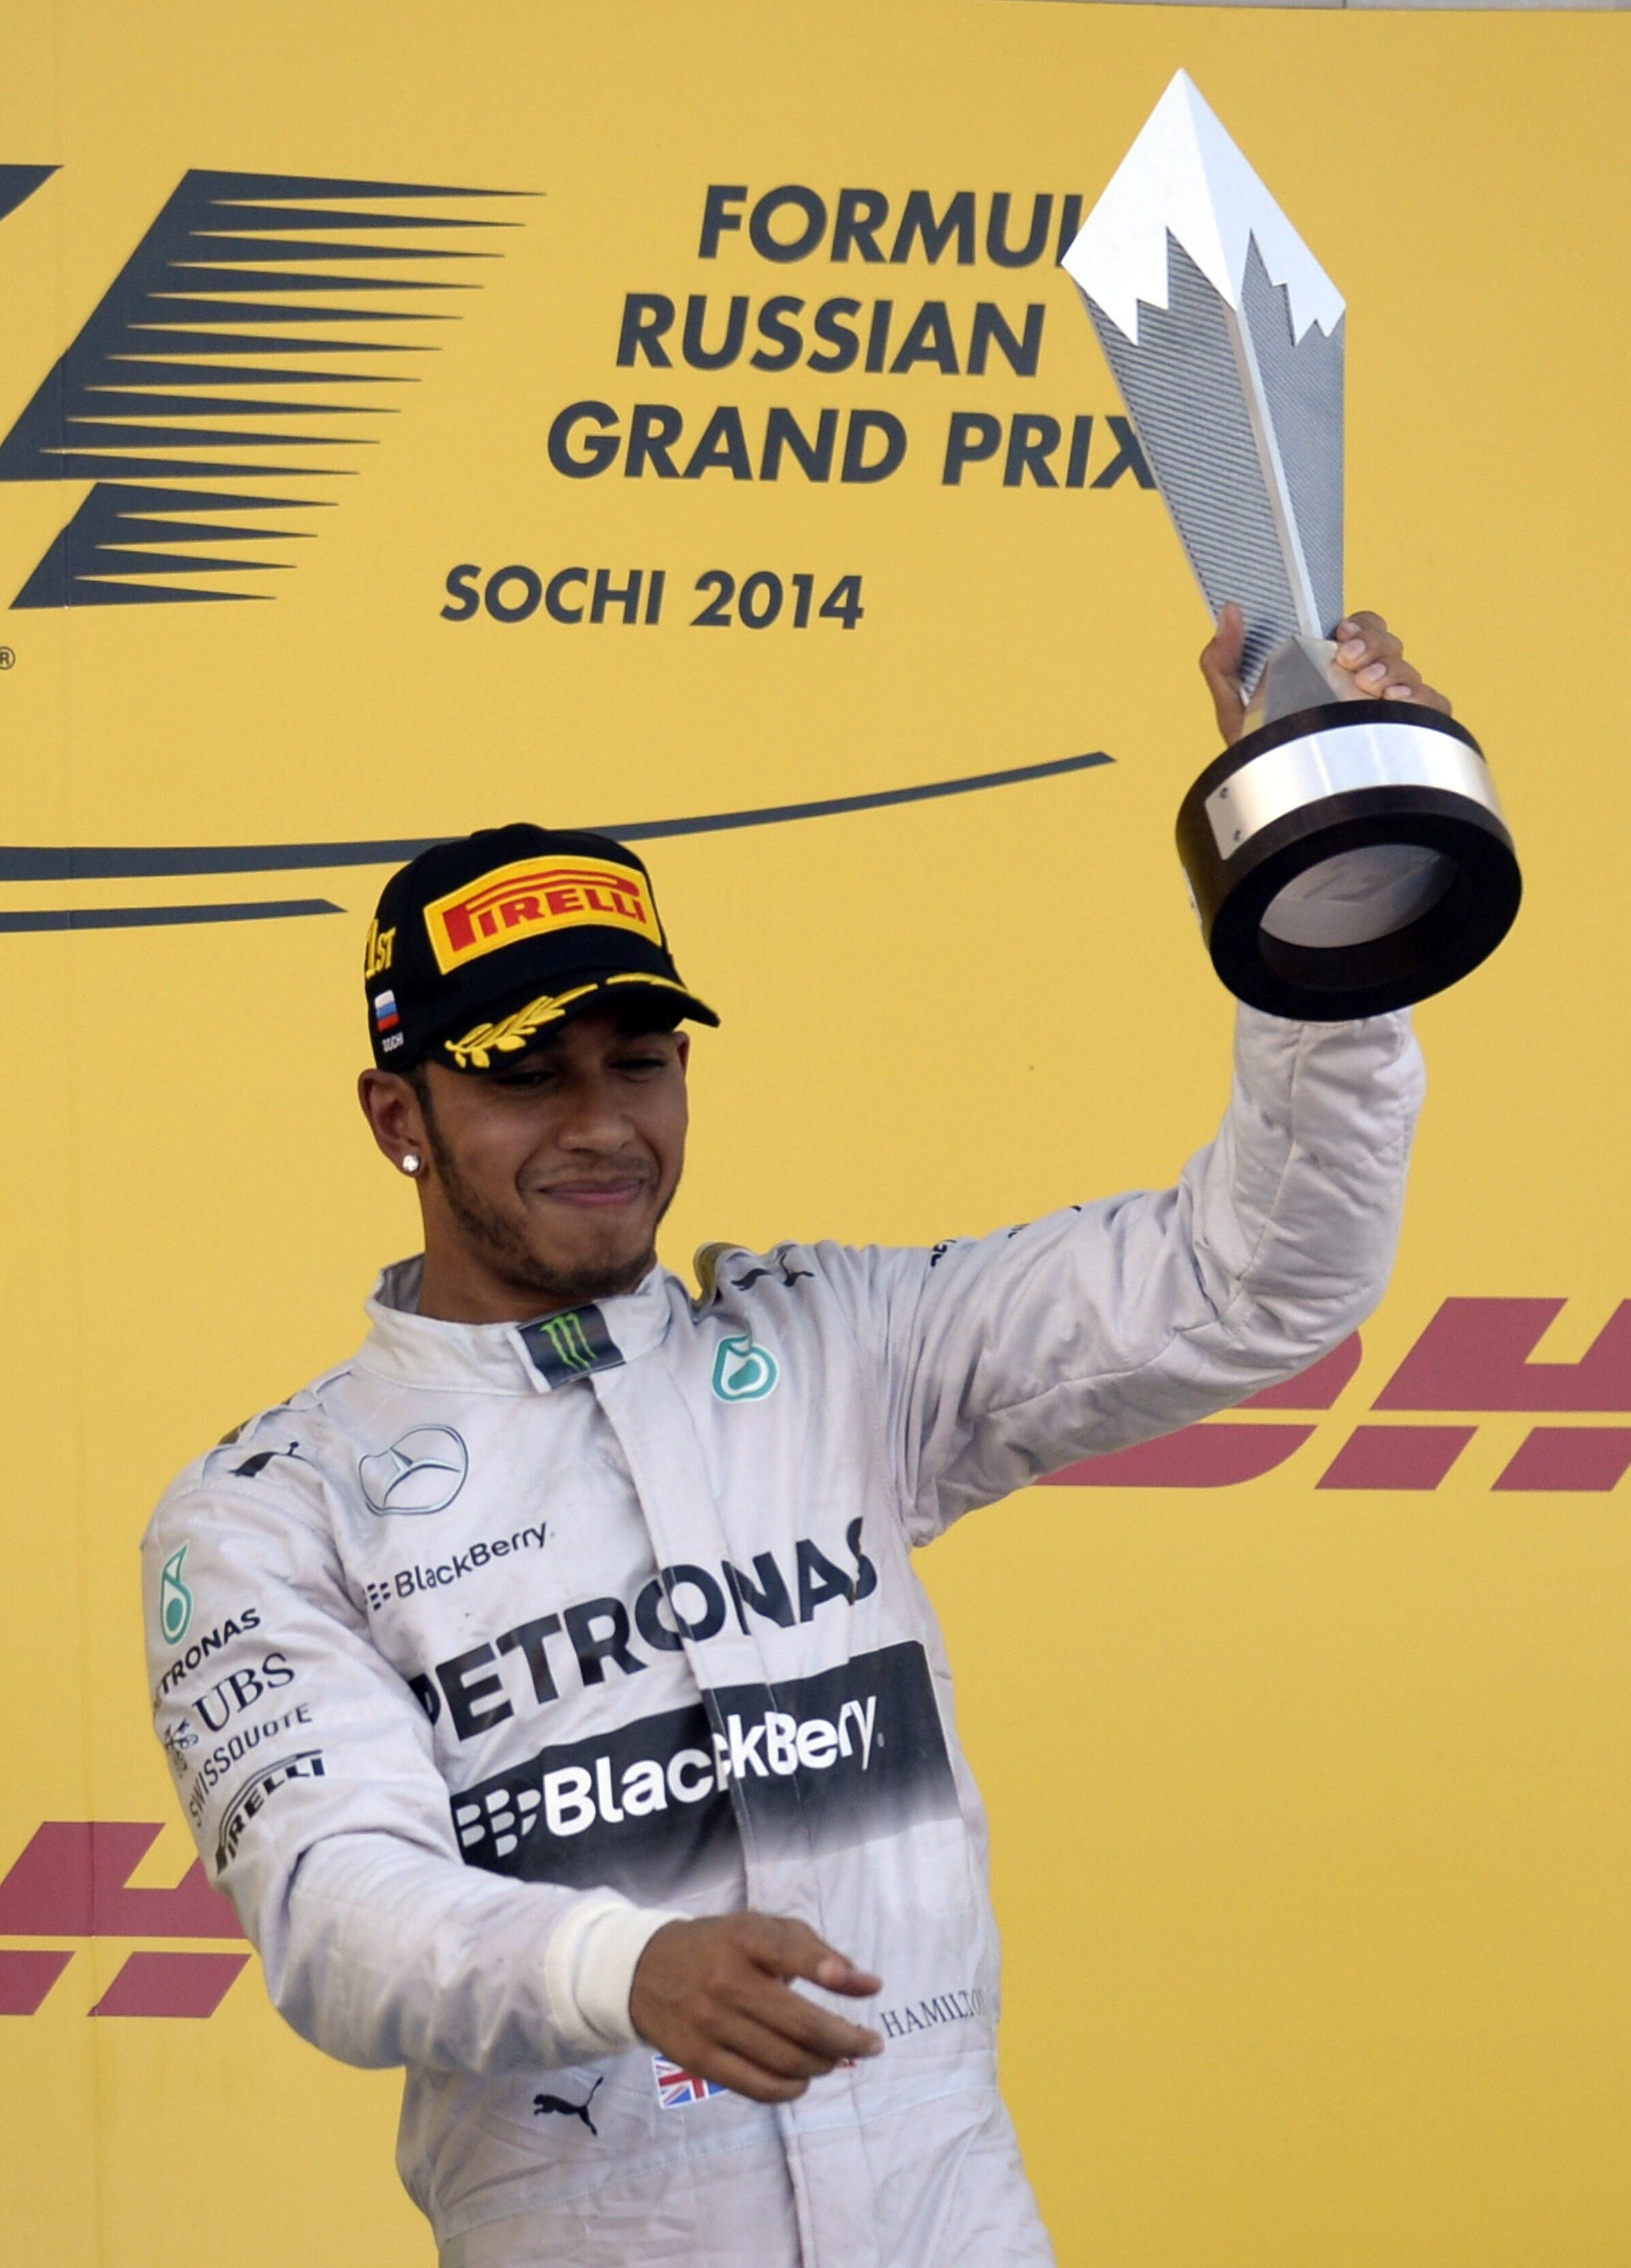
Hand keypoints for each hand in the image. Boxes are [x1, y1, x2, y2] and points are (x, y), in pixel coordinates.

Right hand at [629, 1912, 883, 2103]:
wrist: (643, 1971)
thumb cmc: (721, 1946)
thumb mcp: (761, 1929)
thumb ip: (817, 1951)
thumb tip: (870, 1985)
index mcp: (743, 1938)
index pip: (788, 1952)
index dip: (825, 1968)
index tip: (865, 1986)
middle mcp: (727, 1981)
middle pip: (800, 2023)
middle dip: (848, 2039)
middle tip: (872, 2044)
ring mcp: (711, 2024)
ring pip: (786, 2061)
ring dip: (824, 2064)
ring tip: (836, 2058)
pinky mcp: (699, 2060)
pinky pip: (758, 2087)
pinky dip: (792, 2088)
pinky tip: (804, 2078)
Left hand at [1200, 602, 1452, 745]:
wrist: (1283, 811)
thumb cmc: (1263, 760)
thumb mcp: (1236, 711)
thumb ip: (1223, 661)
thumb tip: (1229, 612)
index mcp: (1332, 670)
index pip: (1361, 630)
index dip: (1358, 624)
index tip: (1341, 633)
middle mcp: (1365, 686)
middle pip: (1389, 643)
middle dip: (1372, 644)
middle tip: (1347, 660)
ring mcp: (1390, 710)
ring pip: (1409, 670)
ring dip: (1391, 670)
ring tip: (1365, 687)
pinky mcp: (1411, 734)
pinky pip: (1433, 706)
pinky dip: (1421, 699)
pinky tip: (1394, 703)